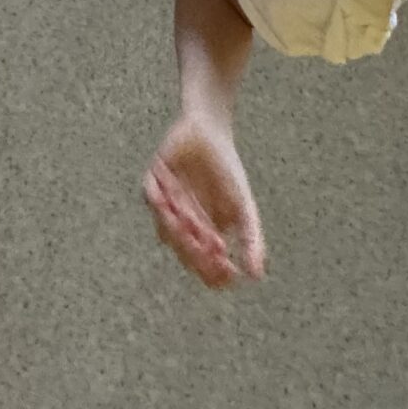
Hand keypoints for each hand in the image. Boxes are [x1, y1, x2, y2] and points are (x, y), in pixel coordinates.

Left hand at [143, 116, 265, 288]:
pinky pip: (151, 196)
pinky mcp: (153, 180)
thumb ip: (251, 239)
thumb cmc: (227, 172)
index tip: (230, 272)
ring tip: (201, 229)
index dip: (214, 274)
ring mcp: (164, 204)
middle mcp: (179, 225)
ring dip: (182, 232)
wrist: (211, 132)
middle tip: (218, 250)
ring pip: (166, 229)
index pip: (203, 266)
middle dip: (200, 255)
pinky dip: (160, 203)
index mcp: (200, 236)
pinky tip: (171, 205)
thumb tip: (256, 276)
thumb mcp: (244, 208)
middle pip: (184, 252)